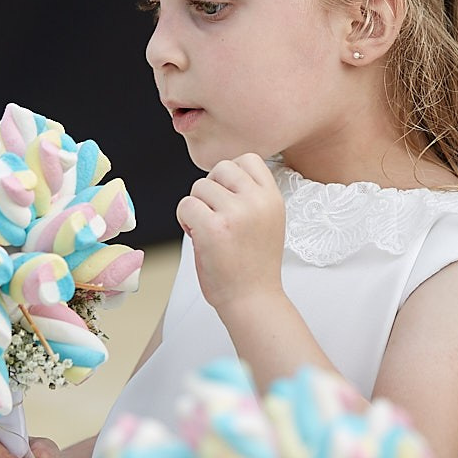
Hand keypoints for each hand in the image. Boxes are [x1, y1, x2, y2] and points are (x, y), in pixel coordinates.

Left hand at [176, 153, 284, 314]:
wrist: (252, 299)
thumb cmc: (254, 264)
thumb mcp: (267, 221)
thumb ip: (250, 195)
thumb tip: (219, 175)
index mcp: (273, 198)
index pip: (248, 159)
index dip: (230, 175)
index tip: (227, 197)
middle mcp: (257, 201)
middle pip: (220, 168)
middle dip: (210, 189)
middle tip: (214, 214)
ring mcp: (236, 213)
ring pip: (199, 187)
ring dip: (196, 206)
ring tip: (207, 229)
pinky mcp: (213, 228)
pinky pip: (185, 205)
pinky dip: (184, 220)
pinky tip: (197, 237)